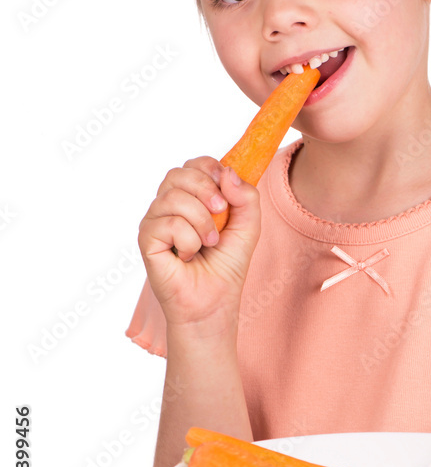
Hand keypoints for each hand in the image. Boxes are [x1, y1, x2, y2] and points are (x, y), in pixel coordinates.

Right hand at [137, 156, 260, 328]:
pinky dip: (188, 240)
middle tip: (221, 215)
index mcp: (192, 197)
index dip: (211, 169)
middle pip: (179, 173)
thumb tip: (227, 172)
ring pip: (173, 197)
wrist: (215, 302)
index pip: (194, 164)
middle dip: (207, 191)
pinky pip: (167, 223)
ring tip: (209, 243)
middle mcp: (169, 205)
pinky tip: (190, 255)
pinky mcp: (146, 240)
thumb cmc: (227, 264)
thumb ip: (246, 196)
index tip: (226, 190)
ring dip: (201, 221)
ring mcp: (155, 221)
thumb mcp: (249, 225)